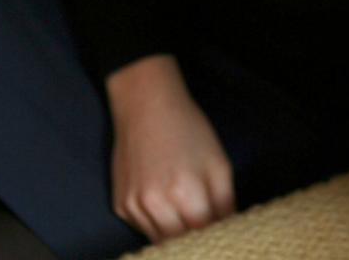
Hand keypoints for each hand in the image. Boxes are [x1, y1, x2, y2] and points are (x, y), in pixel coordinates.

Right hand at [107, 56, 234, 242]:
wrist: (145, 106)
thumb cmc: (187, 129)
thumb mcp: (218, 162)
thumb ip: (225, 202)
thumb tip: (228, 231)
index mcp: (183, 192)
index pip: (205, 234)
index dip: (216, 234)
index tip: (223, 230)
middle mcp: (154, 204)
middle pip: (181, 243)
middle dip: (196, 236)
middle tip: (204, 221)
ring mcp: (133, 206)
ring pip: (161, 241)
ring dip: (176, 234)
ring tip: (185, 212)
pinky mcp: (120, 205)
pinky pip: (143, 228)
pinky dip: (157, 224)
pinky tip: (164, 202)